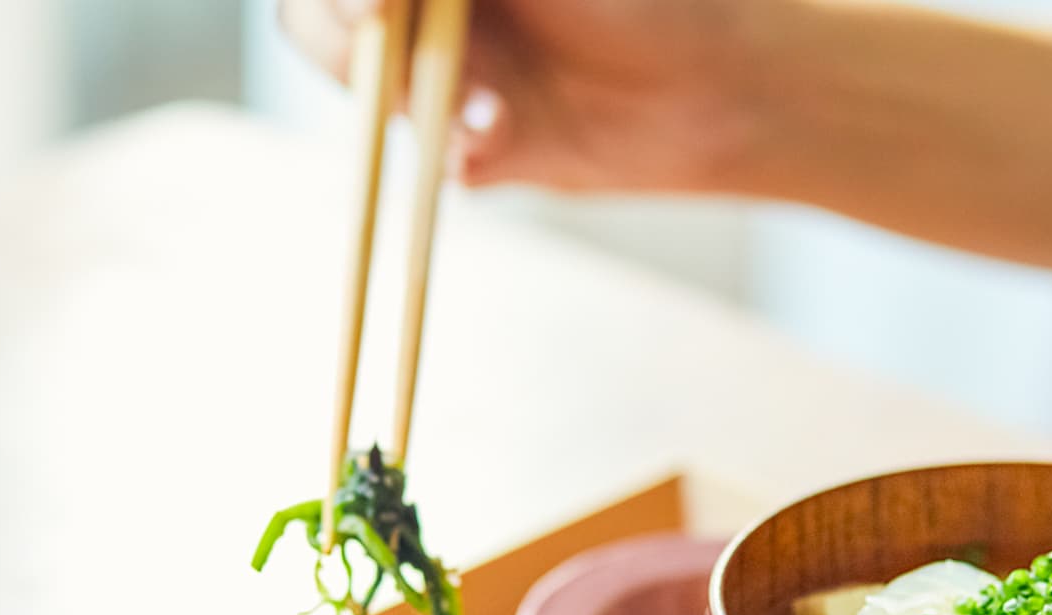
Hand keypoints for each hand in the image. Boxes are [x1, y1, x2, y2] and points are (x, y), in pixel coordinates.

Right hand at [277, 0, 769, 191]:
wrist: (727, 89)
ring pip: (371, 95)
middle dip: (350, 44)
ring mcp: (451, 77)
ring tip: (485, 109)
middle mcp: (434, 8)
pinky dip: (456, 159)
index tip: (378, 5)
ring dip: (406, 101)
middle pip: (324, 22)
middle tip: (392, 62)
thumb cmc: (643, 0)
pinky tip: (499, 146)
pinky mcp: (482, 150)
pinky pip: (433, 163)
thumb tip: (382, 1)